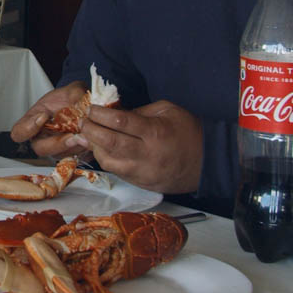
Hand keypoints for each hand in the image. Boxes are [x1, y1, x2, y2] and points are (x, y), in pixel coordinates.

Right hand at [10, 81, 87, 158]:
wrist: (85, 105)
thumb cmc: (71, 98)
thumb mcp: (73, 89)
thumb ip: (76, 95)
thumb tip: (82, 106)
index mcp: (33, 121)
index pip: (19, 132)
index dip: (27, 128)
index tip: (43, 116)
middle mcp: (42, 137)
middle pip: (41, 149)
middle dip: (57, 143)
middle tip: (72, 136)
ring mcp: (57, 148)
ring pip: (61, 154)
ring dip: (75, 146)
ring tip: (87, 135)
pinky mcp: (72, 153)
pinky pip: (76, 156)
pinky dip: (85, 149)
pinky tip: (92, 139)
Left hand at [77, 100, 203, 194]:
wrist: (208, 161)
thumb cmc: (188, 131)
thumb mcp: (167, 111)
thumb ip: (139, 111)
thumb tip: (113, 113)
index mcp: (155, 132)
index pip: (119, 122)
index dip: (100, 114)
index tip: (92, 109)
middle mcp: (147, 154)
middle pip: (109, 143)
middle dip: (90, 130)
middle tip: (84, 122)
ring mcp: (143, 172)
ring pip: (108, 161)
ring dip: (95, 147)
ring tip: (91, 136)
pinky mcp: (142, 183)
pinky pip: (117, 172)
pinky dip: (107, 159)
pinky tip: (104, 149)